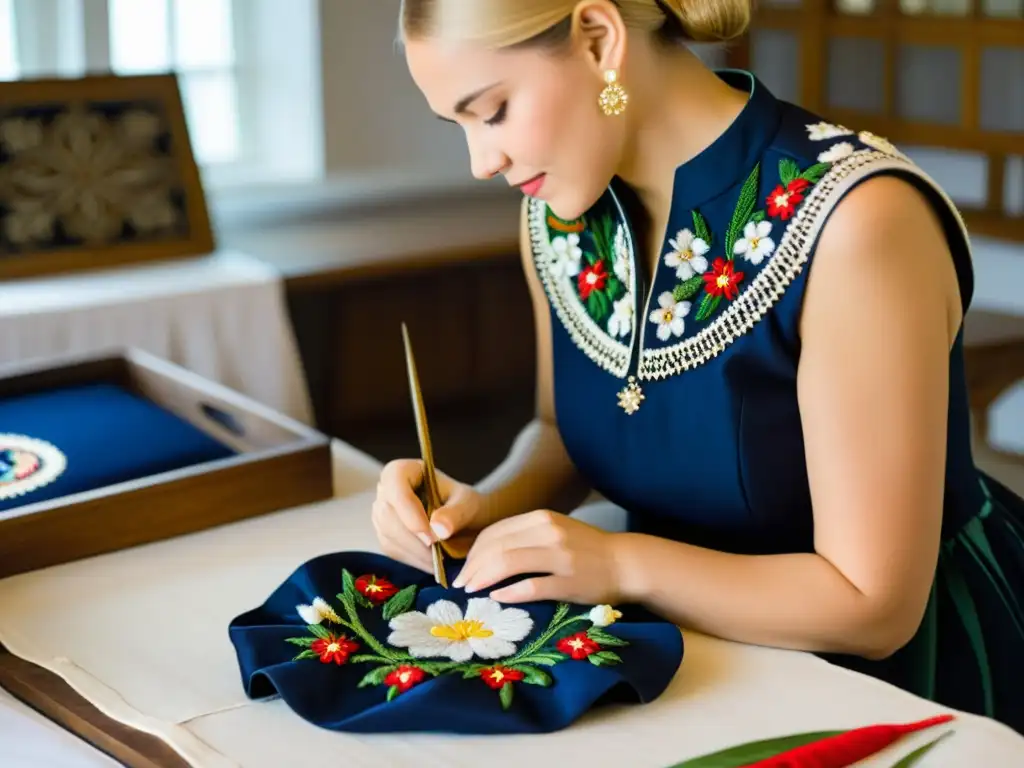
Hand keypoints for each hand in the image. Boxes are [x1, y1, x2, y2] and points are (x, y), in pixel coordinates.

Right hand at [371, 459, 488, 572]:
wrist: (465, 519)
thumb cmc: (465, 504)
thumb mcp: (468, 504)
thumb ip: (455, 514)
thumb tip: (438, 529)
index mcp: (404, 470)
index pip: (395, 486)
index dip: (409, 512)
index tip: (431, 537)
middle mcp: (386, 489)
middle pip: (388, 514)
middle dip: (413, 539)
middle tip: (439, 556)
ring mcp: (382, 512)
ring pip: (387, 534)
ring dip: (414, 553)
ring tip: (440, 562)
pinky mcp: (385, 533)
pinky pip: (391, 549)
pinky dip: (412, 559)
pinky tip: (431, 564)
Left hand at [451, 510, 623, 604]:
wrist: (625, 563)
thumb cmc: (585, 549)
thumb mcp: (554, 530)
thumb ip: (524, 536)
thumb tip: (484, 554)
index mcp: (541, 519)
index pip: (494, 532)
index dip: (473, 552)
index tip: (464, 568)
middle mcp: (548, 533)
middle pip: (496, 547)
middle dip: (473, 567)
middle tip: (461, 584)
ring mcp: (560, 557)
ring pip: (508, 563)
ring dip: (484, 578)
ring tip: (472, 591)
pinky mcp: (570, 581)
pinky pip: (532, 587)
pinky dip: (510, 593)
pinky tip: (497, 599)